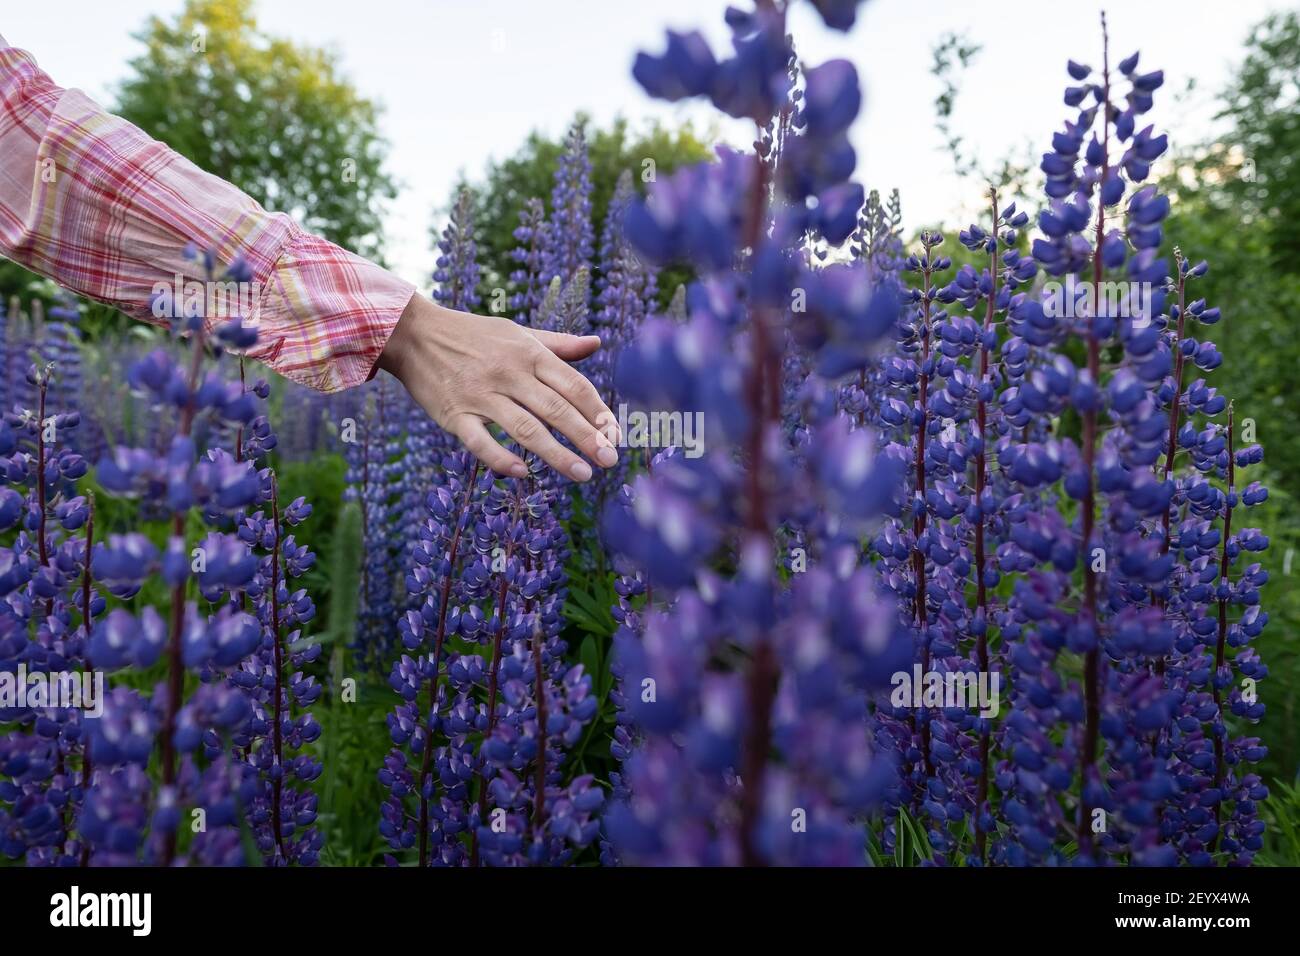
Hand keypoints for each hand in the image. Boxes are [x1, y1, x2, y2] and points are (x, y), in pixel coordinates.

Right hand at [377, 293, 619, 479]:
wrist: (413, 333)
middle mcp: (508, 373)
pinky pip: (480, 441)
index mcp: (528, 353)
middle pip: (556, 409)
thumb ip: (557, 344)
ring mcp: (480, 395)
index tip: (615, 435)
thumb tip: (596, 343)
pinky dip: (501, 458)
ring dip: (556, 454)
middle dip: (587, 437)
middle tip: (610, 461)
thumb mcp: (517, 332)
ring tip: (582, 474)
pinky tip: (524, 473)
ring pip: (525, 429)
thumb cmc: (472, 335)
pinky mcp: (453, 414)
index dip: (598, 412)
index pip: (574, 385)